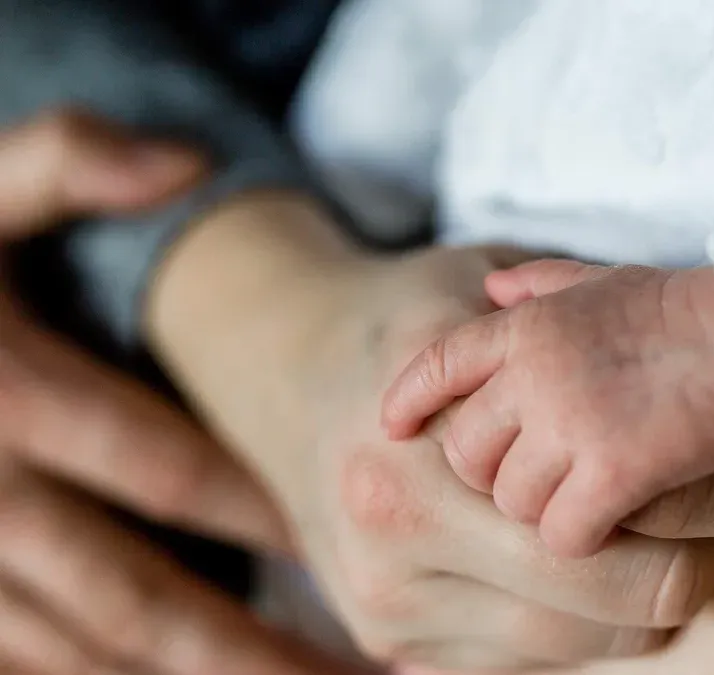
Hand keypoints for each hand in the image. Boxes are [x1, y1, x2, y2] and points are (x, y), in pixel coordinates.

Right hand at [0, 111, 352, 674]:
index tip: (350, 542)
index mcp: (9, 397)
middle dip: (243, 644)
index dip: (256, 509)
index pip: (156, 466)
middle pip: (131, 591)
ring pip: (88, 650)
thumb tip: (187, 162)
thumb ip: (70, 160)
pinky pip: (37, 663)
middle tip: (348, 674)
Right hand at [146, 211, 713, 669]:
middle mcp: (399, 561)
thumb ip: (579, 318)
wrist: (283, 367)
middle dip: (711, 558)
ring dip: (655, 593)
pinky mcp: (398, 643)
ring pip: (596, 649)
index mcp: (420, 471)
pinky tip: (609, 551)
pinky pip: (541, 659)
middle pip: (631, 612)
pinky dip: (593, 617)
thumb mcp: (477, 289)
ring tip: (688, 520)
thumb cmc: (403, 316)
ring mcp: (394, 616)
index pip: (640, 544)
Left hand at [383, 260, 713, 557]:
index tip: (394, 429)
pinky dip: (580, 538)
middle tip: (536, 475)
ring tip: (579, 497)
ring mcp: (570, 423)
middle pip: (466, 452)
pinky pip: (562, 533)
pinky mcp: (615, 470)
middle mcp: (533, 374)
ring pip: (510, 501)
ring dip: (539, 509)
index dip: (409, 401)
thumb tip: (492, 286)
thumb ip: (539, 284)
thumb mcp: (601, 279)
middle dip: (490, 473)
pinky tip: (609, 523)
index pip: (437, 366)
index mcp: (526, 326)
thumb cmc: (685, 309)